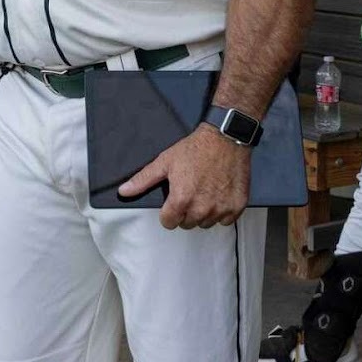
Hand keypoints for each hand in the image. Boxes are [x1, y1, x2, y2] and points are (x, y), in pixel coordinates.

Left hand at [119, 124, 250, 229]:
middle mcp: (201, 208)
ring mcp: (221, 208)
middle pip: (188, 224)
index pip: (169, 223)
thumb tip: (125, 191)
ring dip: (204, 212)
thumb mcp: (165, 161)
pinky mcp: (236, 206)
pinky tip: (219, 194)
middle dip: (186, 211)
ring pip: (206, 223)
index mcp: (181, 199)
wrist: (226, 138)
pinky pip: (226, 220)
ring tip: (206, 191)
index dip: (169, 212)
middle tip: (191, 191)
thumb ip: (143, 180)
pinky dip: (223, 211)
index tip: (174, 201)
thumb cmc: (197, 148)